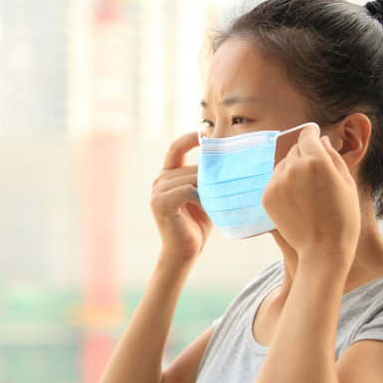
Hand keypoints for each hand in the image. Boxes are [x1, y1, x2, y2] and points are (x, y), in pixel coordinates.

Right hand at [150, 132, 212, 261]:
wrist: (186, 251)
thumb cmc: (198, 223)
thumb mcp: (205, 194)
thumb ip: (207, 176)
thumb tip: (226, 156)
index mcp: (169, 174)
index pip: (177, 147)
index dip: (191, 137)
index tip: (208, 132)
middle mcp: (160, 180)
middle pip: (190, 166)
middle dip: (209, 175)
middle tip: (224, 186)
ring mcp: (157, 191)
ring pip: (189, 178)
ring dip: (206, 189)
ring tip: (214, 201)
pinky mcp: (159, 203)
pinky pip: (185, 190)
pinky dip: (199, 197)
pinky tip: (205, 206)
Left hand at [261, 125, 359, 261]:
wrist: (324, 249)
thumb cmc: (343, 217)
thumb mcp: (347, 183)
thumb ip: (333, 157)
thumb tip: (321, 140)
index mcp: (316, 160)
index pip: (307, 135)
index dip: (311, 134)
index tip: (312, 134)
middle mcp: (293, 168)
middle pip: (294, 150)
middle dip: (304, 155)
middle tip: (316, 172)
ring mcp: (277, 182)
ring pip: (283, 165)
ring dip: (293, 170)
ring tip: (308, 191)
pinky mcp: (267, 196)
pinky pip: (275, 182)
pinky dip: (283, 186)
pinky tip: (297, 201)